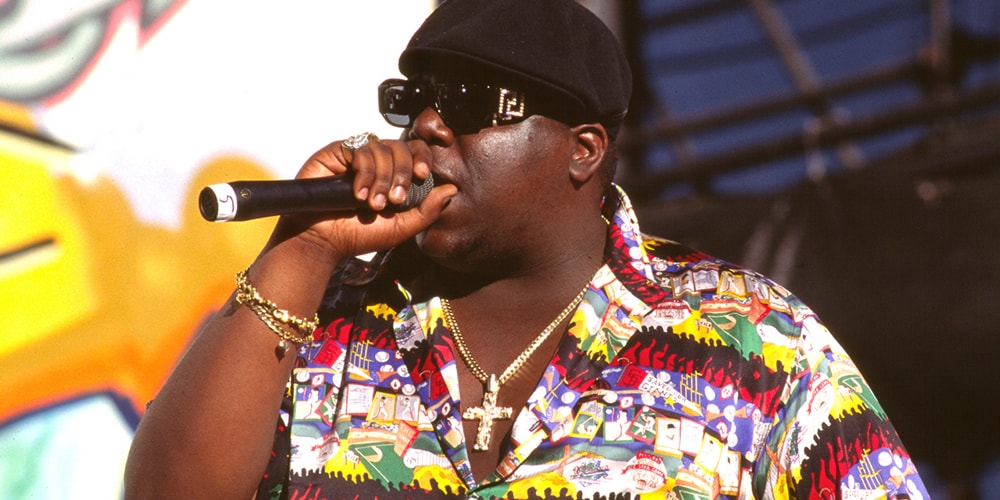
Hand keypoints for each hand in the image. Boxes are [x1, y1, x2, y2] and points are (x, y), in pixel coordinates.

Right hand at [268, 136, 456, 263]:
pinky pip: (360, 148)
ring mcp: (356, 155)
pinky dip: (365, 172)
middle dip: (402, 172)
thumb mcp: (400, 227)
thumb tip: (452, 190)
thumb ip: (427, 211)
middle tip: (394, 200)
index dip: (422, 157)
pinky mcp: (337, 152)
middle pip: (401, 147)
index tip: (422, 176)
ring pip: (382, 148)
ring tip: (372, 203)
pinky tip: (358, 194)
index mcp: (394, 175)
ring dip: (382, 177)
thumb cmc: (358, 235)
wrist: (322, 240)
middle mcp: (377, 162)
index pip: (415, 152)